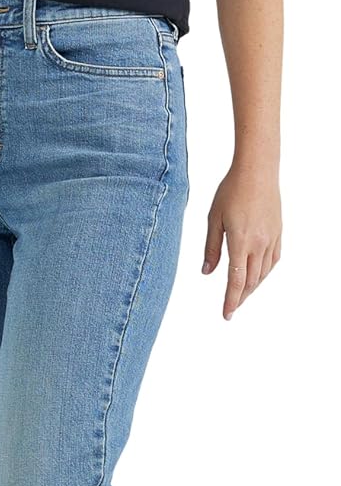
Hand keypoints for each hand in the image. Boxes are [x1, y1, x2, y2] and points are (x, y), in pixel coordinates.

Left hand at [201, 162, 281, 320]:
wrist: (257, 171)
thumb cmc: (231, 191)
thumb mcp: (214, 219)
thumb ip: (211, 248)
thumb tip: (207, 272)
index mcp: (240, 242)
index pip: (236, 281)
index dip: (231, 301)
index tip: (227, 314)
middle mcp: (259, 244)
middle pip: (250, 281)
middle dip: (240, 297)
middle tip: (232, 308)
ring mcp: (271, 239)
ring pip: (263, 273)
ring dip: (252, 287)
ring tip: (241, 294)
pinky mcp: (278, 233)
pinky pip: (273, 261)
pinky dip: (264, 273)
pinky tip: (257, 275)